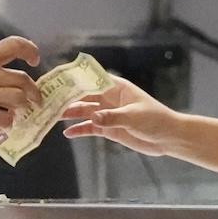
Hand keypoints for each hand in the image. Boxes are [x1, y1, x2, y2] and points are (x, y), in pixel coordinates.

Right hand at [0, 37, 42, 147]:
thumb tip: (14, 82)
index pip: (13, 44)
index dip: (30, 50)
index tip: (35, 60)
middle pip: (23, 78)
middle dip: (34, 92)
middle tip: (36, 101)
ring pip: (19, 99)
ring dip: (24, 108)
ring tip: (20, 113)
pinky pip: (7, 119)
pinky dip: (8, 124)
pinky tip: (0, 124)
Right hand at [61, 76, 177, 156]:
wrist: (168, 138)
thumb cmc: (155, 120)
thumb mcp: (133, 117)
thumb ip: (112, 117)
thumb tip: (93, 117)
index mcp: (117, 87)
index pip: (92, 80)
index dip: (76, 80)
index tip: (59, 81)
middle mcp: (110, 98)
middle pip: (85, 96)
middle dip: (68, 99)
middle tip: (50, 101)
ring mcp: (108, 114)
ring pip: (85, 112)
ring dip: (71, 114)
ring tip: (53, 116)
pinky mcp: (109, 129)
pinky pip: (91, 128)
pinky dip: (80, 130)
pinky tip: (68, 134)